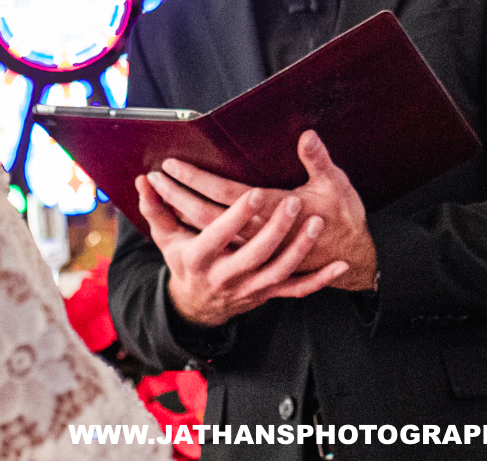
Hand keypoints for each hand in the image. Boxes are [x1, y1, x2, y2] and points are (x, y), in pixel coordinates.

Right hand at [136, 177, 346, 327]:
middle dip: (276, 229)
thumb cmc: (184, 262)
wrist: (198, 306)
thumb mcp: (166, 238)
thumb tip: (144, 179)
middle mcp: (226, 276)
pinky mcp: (269, 294)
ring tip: (316, 222)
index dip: (236, 217)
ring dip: (300, 248)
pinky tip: (342, 266)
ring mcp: (251, 288)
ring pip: (280, 271)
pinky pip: (299, 290)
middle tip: (293, 202)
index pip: (218, 235)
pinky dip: (321, 280)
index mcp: (200, 258)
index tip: (253, 194)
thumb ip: (156, 208)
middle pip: (255, 254)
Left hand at [156, 132, 377, 293]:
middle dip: (178, 195)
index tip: (172, 164)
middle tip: (154, 176)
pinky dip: (196, 233)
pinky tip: (180, 222)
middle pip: (205, 215)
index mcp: (272, 211)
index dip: (196, 179)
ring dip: (180, 213)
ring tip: (160, 194)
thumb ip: (318, 160)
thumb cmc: (342, 219)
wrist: (353, 258)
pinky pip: (215, 244)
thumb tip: (307, 135)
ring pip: (207, 232)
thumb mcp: (335, 185)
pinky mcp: (253, 256)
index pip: (223, 193)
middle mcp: (256, 234)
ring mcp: (253, 249)